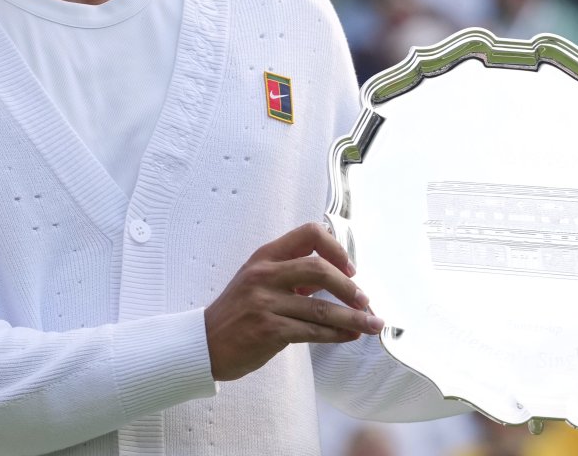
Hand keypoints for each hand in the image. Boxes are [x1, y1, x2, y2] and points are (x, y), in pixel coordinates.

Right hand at [205, 222, 382, 381]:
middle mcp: (264, 274)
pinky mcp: (268, 329)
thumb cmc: (237, 313)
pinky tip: (349, 336)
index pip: (308, 233)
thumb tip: (336, 280)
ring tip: (372, 324)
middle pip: (319, 269)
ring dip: (353, 318)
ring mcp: (264, 302)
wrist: (205, 344)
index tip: (349, 269)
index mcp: (265, 257)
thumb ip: (293, 277)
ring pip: (321, 308)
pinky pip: (313, 331)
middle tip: (365, 302)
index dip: (335, 248)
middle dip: (349, 287)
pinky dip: (337, 334)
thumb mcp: (258, 282)